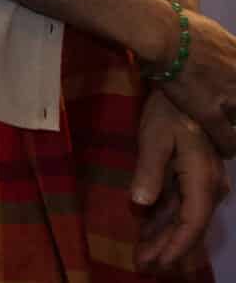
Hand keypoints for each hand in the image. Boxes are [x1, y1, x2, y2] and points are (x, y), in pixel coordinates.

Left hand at [132, 90, 225, 272]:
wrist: (184, 86)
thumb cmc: (169, 111)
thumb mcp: (154, 138)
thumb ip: (149, 171)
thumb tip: (142, 204)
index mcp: (202, 180)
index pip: (192, 223)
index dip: (175, 246)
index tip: (157, 263)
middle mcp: (208, 186)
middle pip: (189, 225)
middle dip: (167, 248)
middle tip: (143, 265)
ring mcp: (203, 181)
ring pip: (185, 217)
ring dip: (165, 235)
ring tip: (142, 253)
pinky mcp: (192, 174)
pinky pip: (180, 203)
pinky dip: (164, 217)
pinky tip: (147, 227)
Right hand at [148, 1, 235, 155]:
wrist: (162, 33)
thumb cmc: (182, 25)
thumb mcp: (216, 31)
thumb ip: (226, 46)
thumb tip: (225, 49)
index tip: (234, 101)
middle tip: (230, 111)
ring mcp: (229, 97)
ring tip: (233, 136)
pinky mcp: (210, 112)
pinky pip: (227, 137)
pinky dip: (228, 145)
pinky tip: (226, 150)